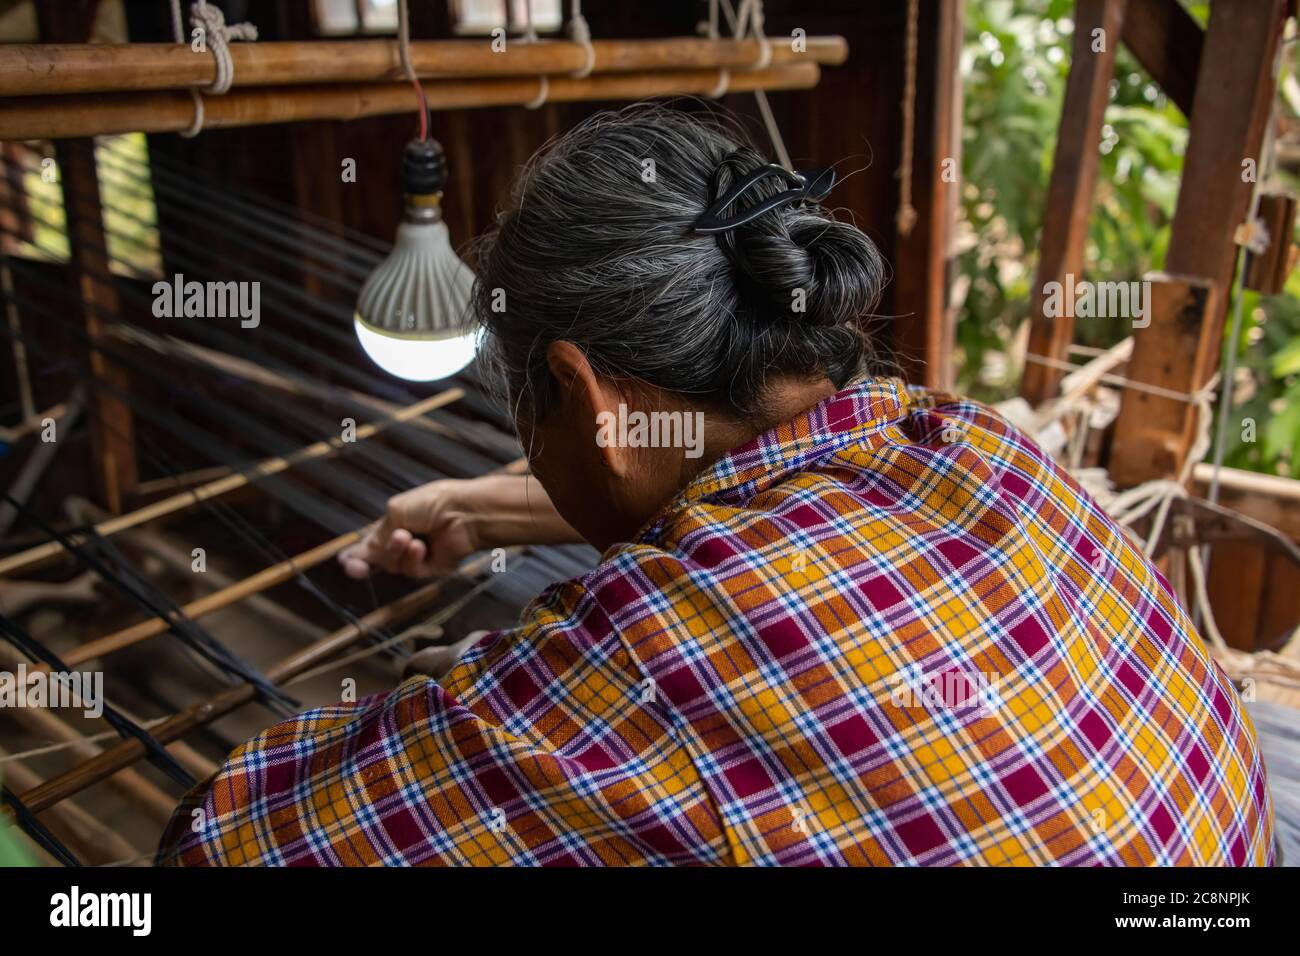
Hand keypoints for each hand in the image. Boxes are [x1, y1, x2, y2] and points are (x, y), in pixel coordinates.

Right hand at [339, 480, 478, 579]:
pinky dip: (413, 559)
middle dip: (365, 562)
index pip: (369, 544)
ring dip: (396, 552)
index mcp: (394, 523)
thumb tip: (361, 553)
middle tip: (355, 566)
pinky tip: (421, 547)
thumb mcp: (396, 511)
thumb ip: (378, 533)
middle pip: (377, 560)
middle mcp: (404, 541)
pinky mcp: (433, 568)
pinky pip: (413, 571)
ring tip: (407, 536)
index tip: (345, 563)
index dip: (355, 556)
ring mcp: (419, 556)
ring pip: (393, 566)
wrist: (465, 512)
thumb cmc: (433, 502)